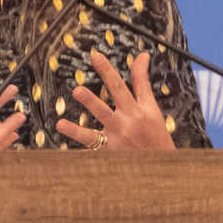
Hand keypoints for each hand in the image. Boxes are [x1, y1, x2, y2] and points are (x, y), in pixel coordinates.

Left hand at [59, 50, 175, 150]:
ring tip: (75, 94)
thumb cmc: (155, 135)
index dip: (110, 70)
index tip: (95, 56)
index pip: (126, 83)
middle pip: (116, 95)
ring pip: (102, 119)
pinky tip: (62, 126)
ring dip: (90, 103)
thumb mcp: (152, 108)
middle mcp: (129, 120)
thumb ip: (142, 82)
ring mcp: (118, 136)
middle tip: (82, 81)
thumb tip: (143, 56)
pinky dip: (77, 135)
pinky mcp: (109, 151)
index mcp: (140, 109)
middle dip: (104, 79)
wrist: (160, 166)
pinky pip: (91, 143)